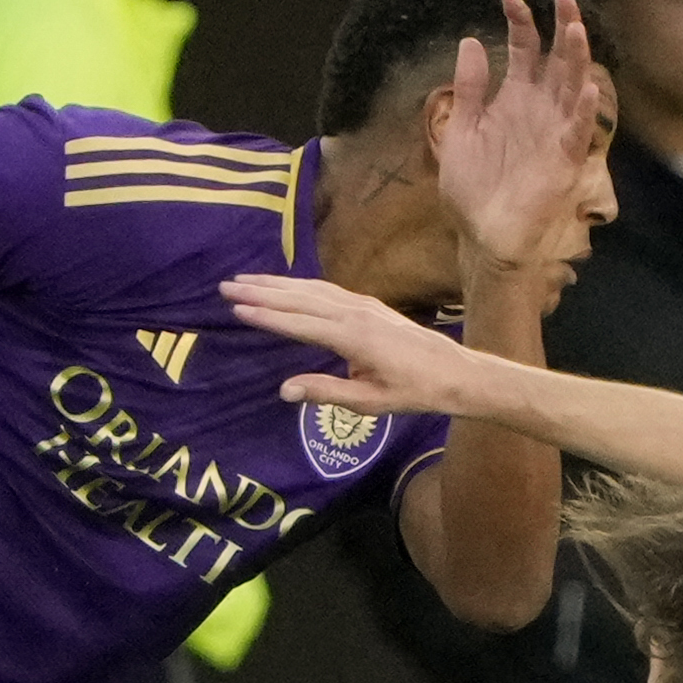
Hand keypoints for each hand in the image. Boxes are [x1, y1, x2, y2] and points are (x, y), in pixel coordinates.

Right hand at [223, 274, 482, 418]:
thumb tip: (284, 389)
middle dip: (262, 291)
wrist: (455, 372)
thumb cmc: (414, 393)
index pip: (300, 323)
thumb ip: (326, 393)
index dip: (267, 316)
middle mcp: (356, 314)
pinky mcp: (369, 304)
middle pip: (300, 298)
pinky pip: (326, 289)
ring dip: (277, 283)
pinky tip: (285, 285)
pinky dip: (300, 285)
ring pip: (312, 288)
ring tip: (245, 279)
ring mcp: (363, 305)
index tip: (237, 308)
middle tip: (226, 285)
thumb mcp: (370, 403)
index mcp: (354, 338)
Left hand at [435, 0, 602, 284]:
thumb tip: (469, 40)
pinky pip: (577, 133)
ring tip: (575, 28)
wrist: (482, 238)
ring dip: (576, 58)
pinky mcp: (564, 162)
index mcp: (515, 98)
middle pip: (557, 58)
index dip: (520, 21)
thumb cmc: (473, 190)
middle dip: (561, 26)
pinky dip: (582, 113)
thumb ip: (468, 89)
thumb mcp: (460, 132)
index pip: (525, 49)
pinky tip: (584, 90)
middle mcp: (540, 109)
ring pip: (573, 87)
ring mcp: (555, 133)